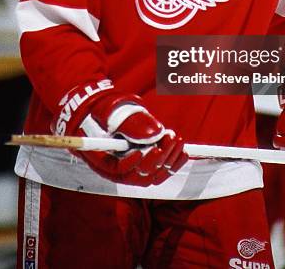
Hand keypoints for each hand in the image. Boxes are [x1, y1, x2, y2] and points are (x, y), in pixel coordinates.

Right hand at [52, 80, 187, 185]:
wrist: (108, 111)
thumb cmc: (105, 110)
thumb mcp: (111, 111)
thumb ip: (130, 121)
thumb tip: (155, 133)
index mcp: (101, 157)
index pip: (115, 169)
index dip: (129, 163)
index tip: (141, 150)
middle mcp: (118, 169)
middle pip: (138, 175)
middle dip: (156, 157)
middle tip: (168, 137)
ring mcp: (134, 169)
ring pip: (153, 174)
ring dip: (168, 158)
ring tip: (177, 138)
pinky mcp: (146, 165)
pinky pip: (162, 171)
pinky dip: (174, 162)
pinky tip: (183, 151)